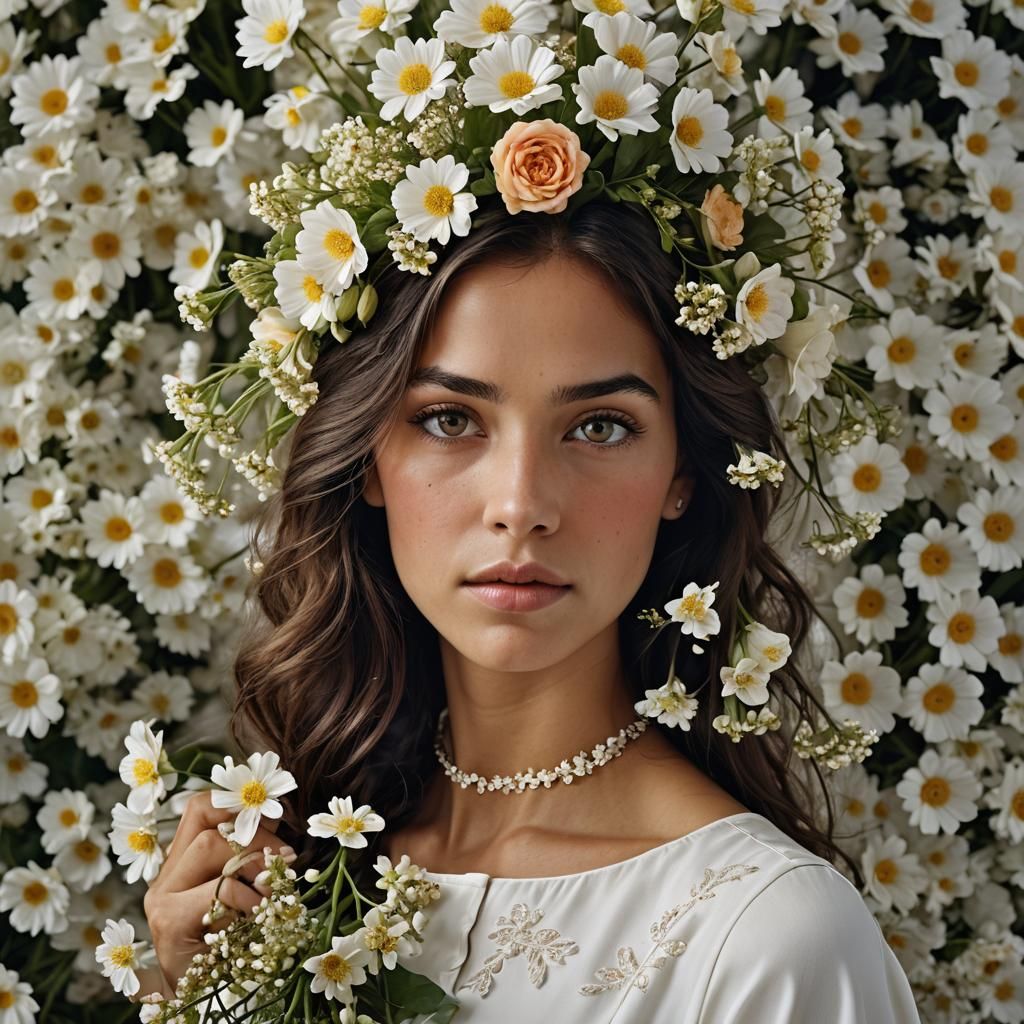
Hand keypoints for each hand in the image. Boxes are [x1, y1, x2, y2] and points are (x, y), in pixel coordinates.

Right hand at [140, 790, 293, 997]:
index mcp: (180, 868)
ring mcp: (161, 899)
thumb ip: (250, 865)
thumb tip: (282, 832)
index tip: (275, 820)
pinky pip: (219, 888)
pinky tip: (258, 917)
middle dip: (255, 834)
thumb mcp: (244, 899)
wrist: (210, 1008)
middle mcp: (164, 878)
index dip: (236, 805)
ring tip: (272, 890)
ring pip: (209, 844)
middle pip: (207, 822)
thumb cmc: (232, 953)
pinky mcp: (168, 920)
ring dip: (253, 863)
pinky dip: (249, 899)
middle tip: (284, 860)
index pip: (200, 808)